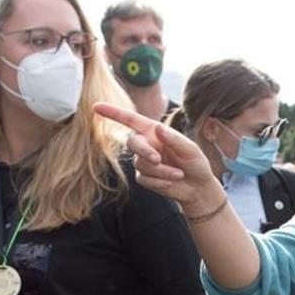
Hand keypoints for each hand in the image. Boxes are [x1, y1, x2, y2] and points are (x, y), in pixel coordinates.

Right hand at [93, 102, 222, 213]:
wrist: (198, 187)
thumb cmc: (196, 163)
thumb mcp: (190, 149)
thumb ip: (175, 139)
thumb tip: (158, 127)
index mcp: (155, 132)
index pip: (131, 120)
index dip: (114, 113)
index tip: (96, 107)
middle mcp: (147, 144)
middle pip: (132, 142)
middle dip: (144, 151)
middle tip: (157, 159)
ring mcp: (143, 162)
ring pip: (140, 164)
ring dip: (161, 171)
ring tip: (179, 174)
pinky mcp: (144, 178)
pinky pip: (144, 179)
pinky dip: (160, 181)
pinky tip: (172, 182)